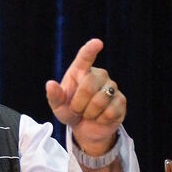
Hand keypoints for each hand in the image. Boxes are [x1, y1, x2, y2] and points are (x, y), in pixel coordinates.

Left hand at [45, 38, 126, 153]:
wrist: (86, 128)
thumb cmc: (71, 111)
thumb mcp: (58, 106)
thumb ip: (54, 96)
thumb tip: (50, 84)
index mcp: (80, 71)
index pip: (85, 57)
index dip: (91, 50)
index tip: (97, 43)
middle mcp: (98, 75)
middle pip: (88, 86)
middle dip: (78, 104)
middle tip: (77, 110)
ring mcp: (112, 87)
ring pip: (100, 101)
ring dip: (89, 113)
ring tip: (88, 113)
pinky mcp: (121, 101)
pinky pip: (110, 112)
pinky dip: (100, 120)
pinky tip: (100, 118)